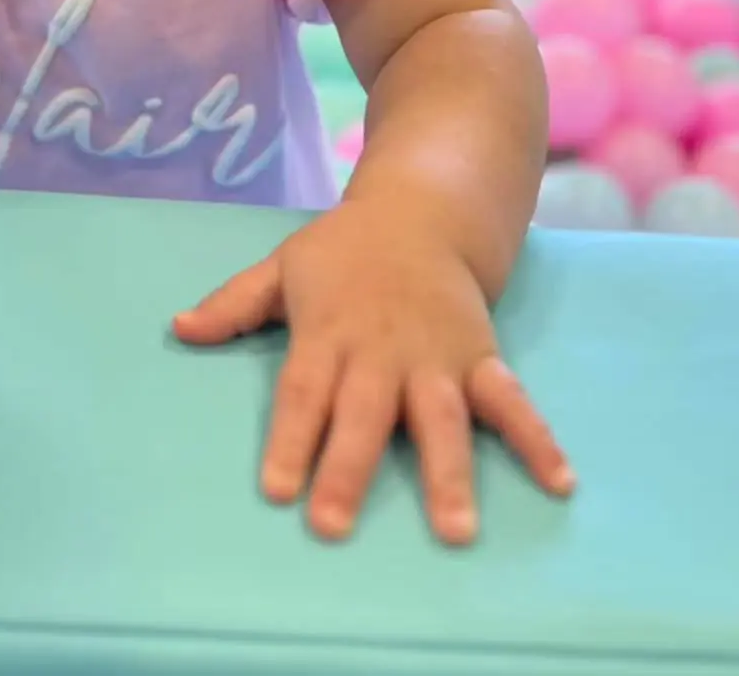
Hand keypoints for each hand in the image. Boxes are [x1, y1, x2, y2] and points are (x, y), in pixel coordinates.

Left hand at [174, 196, 572, 543]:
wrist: (423, 209)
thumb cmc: (343, 252)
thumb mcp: (282, 266)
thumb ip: (234, 303)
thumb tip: (179, 328)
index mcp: (329, 332)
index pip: (303, 391)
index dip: (288, 438)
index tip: (275, 488)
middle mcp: (382, 350)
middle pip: (363, 414)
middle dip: (348, 468)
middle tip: (335, 524)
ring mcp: (437, 357)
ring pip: (440, 418)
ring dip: (448, 472)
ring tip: (456, 529)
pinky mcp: (480, 357)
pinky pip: (511, 401)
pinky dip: (537, 440)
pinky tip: (559, 482)